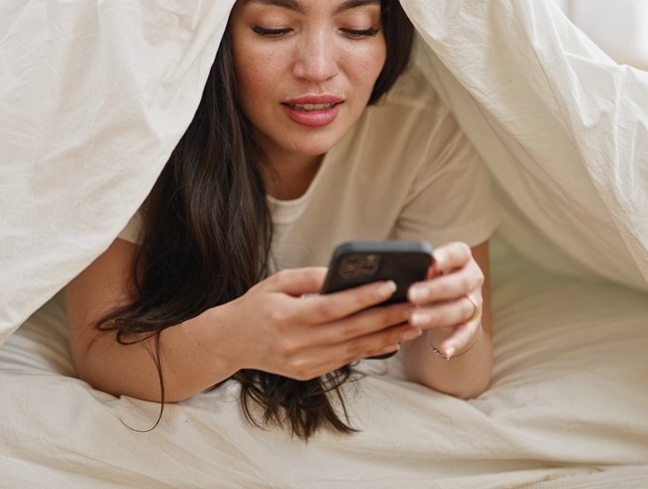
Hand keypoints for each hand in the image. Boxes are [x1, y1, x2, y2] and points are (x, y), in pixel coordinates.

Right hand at [213, 268, 423, 380]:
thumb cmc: (257, 306)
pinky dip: (371, 349)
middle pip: (349, 331)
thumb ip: (311, 277)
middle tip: (414, 305)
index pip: (331, 307)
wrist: (232, 341)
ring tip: (412, 323)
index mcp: (285, 317)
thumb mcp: (278, 282)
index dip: (362, 297)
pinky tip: (391, 338)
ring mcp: (303, 362)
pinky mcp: (308, 372)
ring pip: (353, 349)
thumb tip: (347, 274)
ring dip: (386, 337)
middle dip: (386, 318)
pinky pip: (346, 359)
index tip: (390, 285)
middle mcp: (295, 344)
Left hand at [405, 242, 484, 357]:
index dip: (447, 256)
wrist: (448, 295)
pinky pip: (467, 333)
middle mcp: (472, 278)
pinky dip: (457, 342)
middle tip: (412, 294)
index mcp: (461, 258)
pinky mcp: (473, 322)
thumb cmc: (431, 275)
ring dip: (437, 315)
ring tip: (414, 319)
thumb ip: (417, 266)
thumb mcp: (426, 265)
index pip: (458, 253)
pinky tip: (446, 350)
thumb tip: (392, 271)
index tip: (432, 259)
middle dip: (436, 289)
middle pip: (460, 282)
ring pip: (461, 308)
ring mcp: (474, 301)